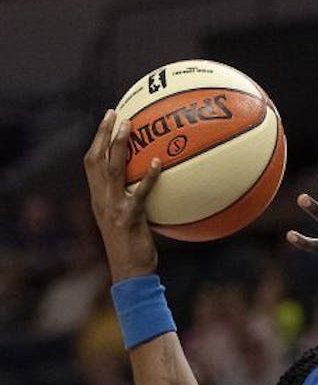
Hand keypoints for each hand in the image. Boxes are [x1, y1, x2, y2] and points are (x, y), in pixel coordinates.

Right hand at [83, 110, 161, 281]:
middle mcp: (101, 199)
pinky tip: (158, 163)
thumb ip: (137, 200)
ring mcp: (113, 208)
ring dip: (119, 146)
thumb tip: (159, 184)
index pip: (92, 162)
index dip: (98, 140)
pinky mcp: (129, 218)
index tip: (108, 119)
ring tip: (130, 126)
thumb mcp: (131, 220)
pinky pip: (139, 193)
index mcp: (99, 197)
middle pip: (96, 159)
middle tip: (115, 112)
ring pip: (112, 170)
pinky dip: (148, 177)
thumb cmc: (134, 248)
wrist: (130, 272)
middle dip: (103, 134)